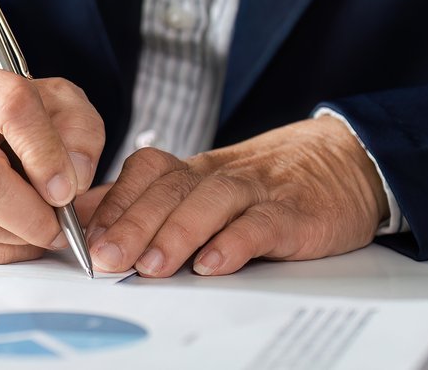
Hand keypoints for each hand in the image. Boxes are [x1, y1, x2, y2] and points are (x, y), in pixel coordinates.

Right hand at [0, 61, 108, 263]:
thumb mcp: (58, 105)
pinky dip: (0, 251)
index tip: (68, 189)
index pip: (11, 108)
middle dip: (31, 215)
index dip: (45, 154)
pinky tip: (17, 235)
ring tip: (42, 228)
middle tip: (60, 226)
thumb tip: (73, 180)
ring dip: (19, 238)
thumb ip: (79, 133)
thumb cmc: (12, 118)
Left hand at [83, 115, 385, 277]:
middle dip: (130, 224)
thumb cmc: (267, 183)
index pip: (143, 175)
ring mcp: (257, 191)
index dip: (113, 204)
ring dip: (175, 234)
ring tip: (150, 265)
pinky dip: (235, 242)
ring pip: (209, 202)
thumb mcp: (208, 188)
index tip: (83, 236)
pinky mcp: (294, 213)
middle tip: (105, 257)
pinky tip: (214, 263)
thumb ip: (153, 201)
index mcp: (193, 171)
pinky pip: (260, 224)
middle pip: (167, 191)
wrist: (344, 161)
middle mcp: (218, 175)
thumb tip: (89, 216)